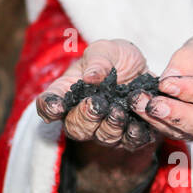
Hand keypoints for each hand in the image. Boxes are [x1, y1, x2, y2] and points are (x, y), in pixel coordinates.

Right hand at [36, 39, 157, 151]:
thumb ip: (98, 61)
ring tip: (118, 111)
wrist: (144, 70)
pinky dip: (133, 136)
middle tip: (95, 105)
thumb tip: (90, 77)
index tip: (56, 107)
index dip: (49, 108)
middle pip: (75, 128)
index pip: (48, 104)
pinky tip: (138, 125)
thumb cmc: (116, 58)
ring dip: (110, 127)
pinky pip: (129, 142)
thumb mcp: (106, 50)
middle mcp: (82, 115)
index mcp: (68, 92)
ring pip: (102, 138)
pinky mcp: (128, 135)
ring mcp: (104, 128)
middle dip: (85, 118)